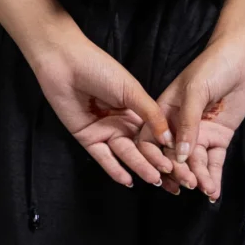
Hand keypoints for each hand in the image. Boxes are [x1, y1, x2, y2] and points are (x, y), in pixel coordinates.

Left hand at [27, 25, 174, 187]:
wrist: (67, 64)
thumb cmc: (101, 69)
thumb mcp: (132, 91)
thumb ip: (151, 115)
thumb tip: (169, 138)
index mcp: (134, 109)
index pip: (152, 133)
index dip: (164, 147)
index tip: (178, 161)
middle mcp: (120, 122)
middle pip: (140, 147)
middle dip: (154, 162)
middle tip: (169, 177)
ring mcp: (104, 131)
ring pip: (124, 154)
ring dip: (138, 167)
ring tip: (154, 180)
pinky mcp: (87, 138)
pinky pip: (103, 157)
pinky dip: (115, 169)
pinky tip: (128, 180)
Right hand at [154, 32, 244, 202]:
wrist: (241, 56)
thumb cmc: (212, 66)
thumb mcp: (195, 91)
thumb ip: (188, 123)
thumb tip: (181, 156)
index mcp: (164, 112)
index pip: (152, 141)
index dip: (155, 158)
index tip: (165, 171)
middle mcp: (178, 126)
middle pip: (174, 156)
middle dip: (181, 172)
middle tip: (190, 185)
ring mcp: (199, 132)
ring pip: (195, 162)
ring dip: (199, 177)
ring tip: (206, 190)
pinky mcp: (218, 136)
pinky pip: (214, 160)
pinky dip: (214, 176)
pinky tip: (214, 191)